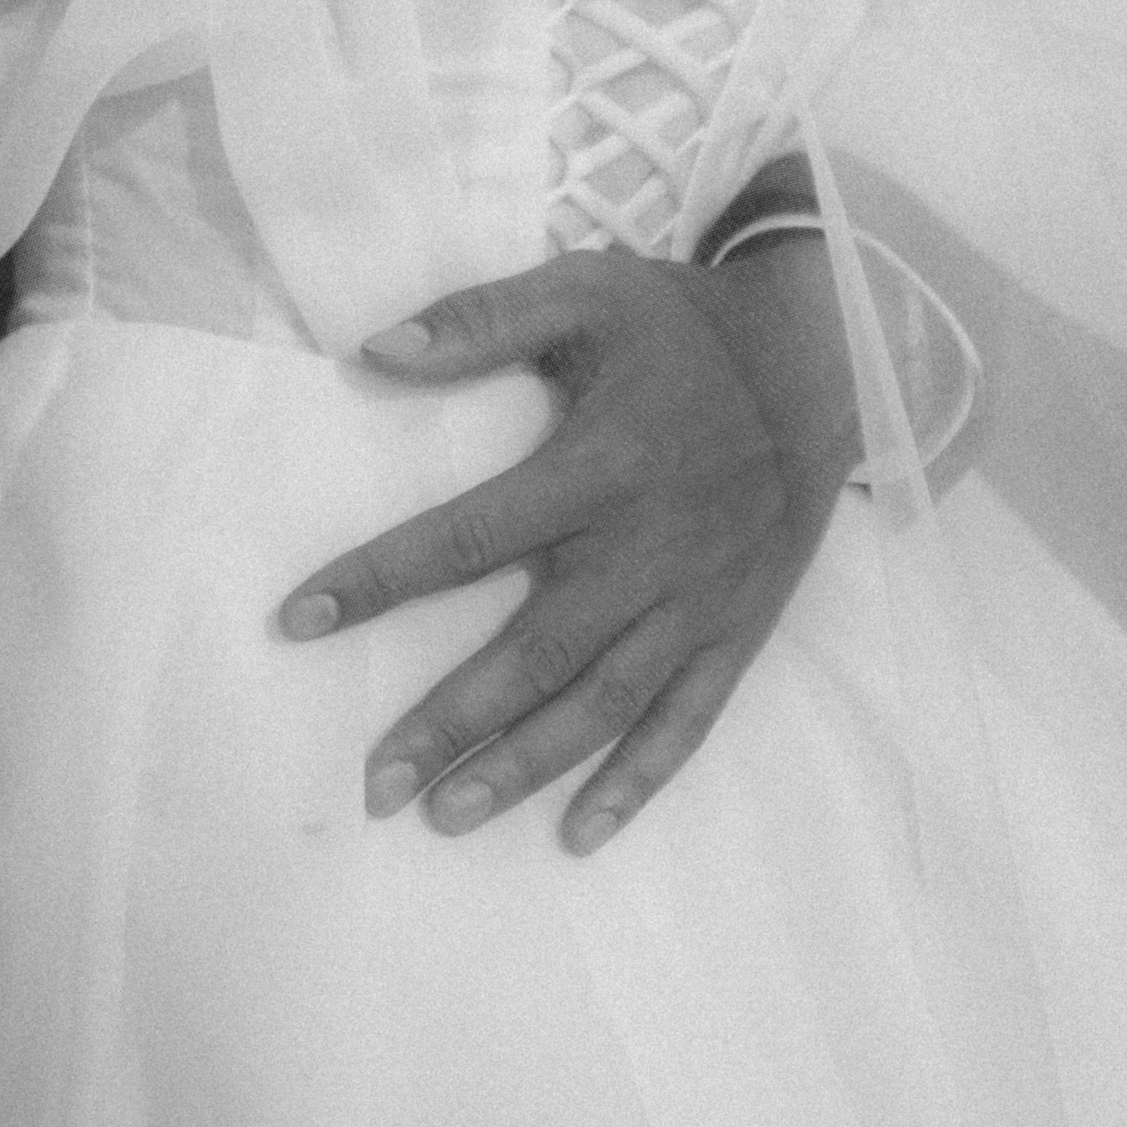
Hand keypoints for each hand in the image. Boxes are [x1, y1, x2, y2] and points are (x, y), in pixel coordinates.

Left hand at [276, 242, 860, 852]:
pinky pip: (687, 720)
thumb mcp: (583, 292)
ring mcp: (699, 600)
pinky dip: (636, 781)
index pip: (470, 536)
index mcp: (600, 465)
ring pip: (602, 703)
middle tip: (375, 785)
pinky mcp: (739, 631)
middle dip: (450, 721)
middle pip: (534, 651)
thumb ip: (478, 320)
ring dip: (524, 766)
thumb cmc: (685, 326)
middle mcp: (648, 548)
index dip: (380, 579)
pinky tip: (580, 833)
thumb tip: (370, 352)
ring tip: (446, 816)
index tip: (299, 620)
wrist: (827, 358)